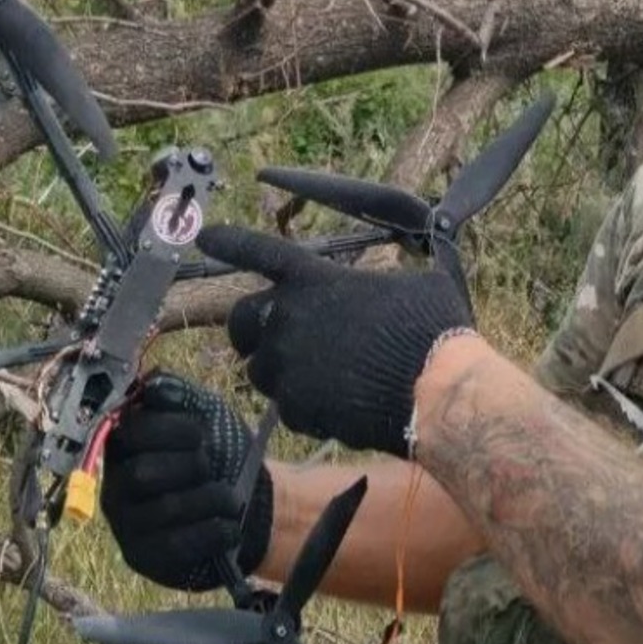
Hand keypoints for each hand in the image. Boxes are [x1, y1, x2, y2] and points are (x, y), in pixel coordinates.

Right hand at [99, 372, 272, 590]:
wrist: (251, 504)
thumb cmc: (221, 454)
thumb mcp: (205, 413)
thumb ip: (178, 394)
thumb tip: (152, 385)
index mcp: (125, 445)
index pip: (129, 433)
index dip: (170, 430)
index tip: (200, 433)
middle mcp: (115, 485)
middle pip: (140, 474)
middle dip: (189, 467)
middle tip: (210, 467)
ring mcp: (126, 526)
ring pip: (163, 511)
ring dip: (209, 499)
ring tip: (231, 499)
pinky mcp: (144, 558)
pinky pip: (176, 546)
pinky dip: (214, 531)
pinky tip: (230, 524)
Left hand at [195, 225, 474, 457]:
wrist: (437, 392)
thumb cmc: (435, 331)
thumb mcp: (418, 283)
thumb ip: (392, 276)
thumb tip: (407, 272)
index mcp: (316, 279)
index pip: (260, 251)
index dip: (230, 242)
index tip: (205, 236)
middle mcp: (290, 318)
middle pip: (241, 320)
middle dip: (252, 329)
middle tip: (277, 337)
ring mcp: (288, 365)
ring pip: (261, 370)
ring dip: (283, 372)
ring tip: (325, 376)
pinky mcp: (294, 407)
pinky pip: (287, 408)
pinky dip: (307, 407)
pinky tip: (340, 405)